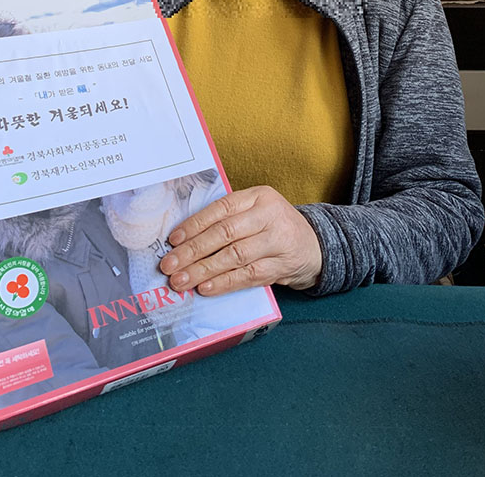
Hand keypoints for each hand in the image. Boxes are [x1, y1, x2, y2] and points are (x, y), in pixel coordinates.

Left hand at [159, 185, 321, 296]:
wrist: (315, 246)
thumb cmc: (275, 227)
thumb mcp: (256, 212)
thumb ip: (228, 219)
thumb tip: (185, 239)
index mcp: (259, 196)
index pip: (221, 209)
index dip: (195, 224)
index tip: (173, 240)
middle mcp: (269, 215)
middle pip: (225, 233)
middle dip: (193, 251)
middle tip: (170, 265)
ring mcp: (278, 241)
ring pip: (235, 256)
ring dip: (204, 270)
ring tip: (181, 281)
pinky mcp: (282, 265)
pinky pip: (248, 275)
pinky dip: (225, 282)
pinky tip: (206, 288)